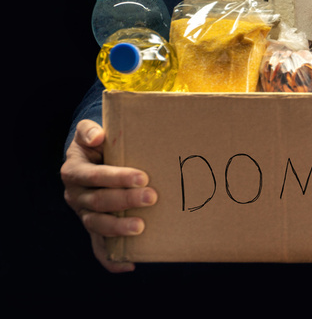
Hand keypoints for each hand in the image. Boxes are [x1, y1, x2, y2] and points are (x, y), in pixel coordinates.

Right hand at [61, 119, 156, 272]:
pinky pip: (99, 248)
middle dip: (125, 201)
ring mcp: (84, 215)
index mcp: (74, 172)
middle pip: (98, 202)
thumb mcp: (88, 133)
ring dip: (118, 228)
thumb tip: (98, 136)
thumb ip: (89, 131)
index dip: (117, 177)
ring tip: (141, 227)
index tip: (142, 176)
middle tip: (152, 196)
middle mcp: (76, 196)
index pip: (94, 176)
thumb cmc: (97, 145)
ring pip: (97, 226)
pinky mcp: (94, 229)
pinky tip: (129, 264)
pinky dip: (111, 259)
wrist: (91, 160)